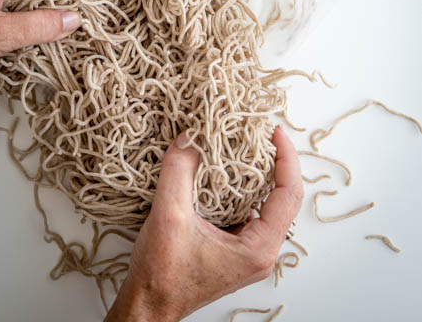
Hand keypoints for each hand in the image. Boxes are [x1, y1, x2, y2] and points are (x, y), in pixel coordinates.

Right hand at [105, 125, 302, 321]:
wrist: (148, 305)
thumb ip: (179, 171)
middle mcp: (260, 250)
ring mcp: (248, 250)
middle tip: (261, 134)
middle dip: (276, 162)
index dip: (286, 158)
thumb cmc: (162, 275)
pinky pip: (249, 210)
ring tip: (247, 146)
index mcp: (257, 247)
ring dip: (259, 174)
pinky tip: (227, 171)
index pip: (288, 194)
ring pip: (266, 203)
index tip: (275, 132)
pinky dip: (243, 187)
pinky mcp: (234, 247)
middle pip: (283, 197)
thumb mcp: (169, 216)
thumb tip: (189, 137)